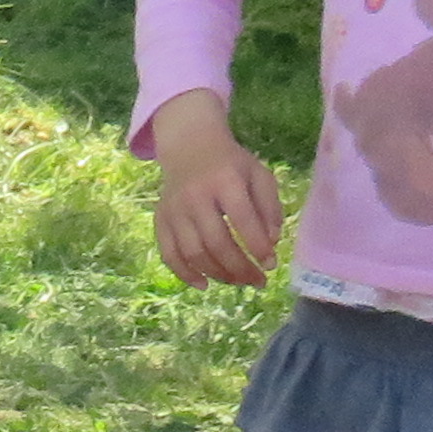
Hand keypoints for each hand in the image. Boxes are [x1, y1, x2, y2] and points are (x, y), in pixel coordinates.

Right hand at [142, 89, 286, 288]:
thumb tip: (271, 242)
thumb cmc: (230, 164)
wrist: (189, 147)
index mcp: (225, 180)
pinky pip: (169, 254)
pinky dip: (185, 274)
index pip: (243, 220)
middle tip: (258, 281)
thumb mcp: (258, 175)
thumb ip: (270, 206)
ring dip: (218, 274)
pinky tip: (204, 285)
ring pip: (193, 253)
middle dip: (240, 269)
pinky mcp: (161, 220)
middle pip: (216, 243)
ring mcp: (174, 210)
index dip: (258, 246)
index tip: (271, 264)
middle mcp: (196, 196)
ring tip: (238, 282)